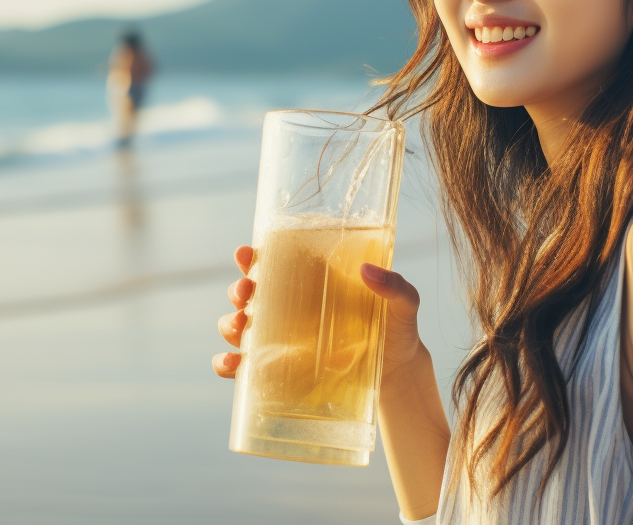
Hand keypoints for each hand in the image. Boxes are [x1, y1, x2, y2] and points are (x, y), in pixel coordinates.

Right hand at [210, 246, 426, 380]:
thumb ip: (396, 286)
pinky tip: (233, 364)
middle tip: (247, 292)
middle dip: (238, 290)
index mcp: (311, 285)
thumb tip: (367, 271)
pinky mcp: (279, 373)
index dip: (250, 257)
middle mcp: (289, 310)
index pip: (272, 264)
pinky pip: (242, 368)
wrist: (397, 377)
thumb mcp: (404, 305)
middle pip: (247, 293)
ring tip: (242, 325)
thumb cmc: (396, 332)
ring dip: (230, 323)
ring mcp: (281, 342)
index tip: (245, 254)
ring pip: (238, 326)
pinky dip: (228, 365)